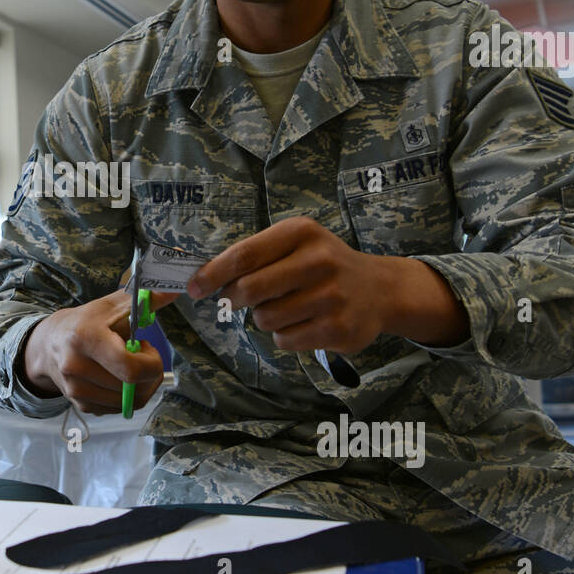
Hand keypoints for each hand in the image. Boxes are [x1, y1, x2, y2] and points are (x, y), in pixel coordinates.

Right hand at [21, 288, 179, 414]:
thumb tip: (171, 290)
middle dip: (150, 373)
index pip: (130, 368)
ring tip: (130, 364)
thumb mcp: (111, 306)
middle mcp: (76, 367)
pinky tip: (120, 376)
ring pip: (130, 402)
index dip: (151, 363)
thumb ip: (144, 300)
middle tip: (141, 355)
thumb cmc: (85, 322)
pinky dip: (128, 395)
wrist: (49, 344)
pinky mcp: (81, 404)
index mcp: (85, 338)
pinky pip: (119, 408)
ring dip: (141, 385)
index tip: (146, 347)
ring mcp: (76, 390)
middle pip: (133, 388)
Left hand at [185, 217, 468, 352]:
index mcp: (301, 233)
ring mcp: (330, 297)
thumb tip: (203, 279)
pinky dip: (284, 336)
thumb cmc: (323, 264)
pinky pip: (285, 340)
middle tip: (237, 300)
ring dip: (263, 318)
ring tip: (285, 307)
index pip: (243, 256)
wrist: (380, 290)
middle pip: (249, 290)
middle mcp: (318, 261)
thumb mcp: (295, 244)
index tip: (193, 288)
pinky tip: (303, 322)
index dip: (212, 274)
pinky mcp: (338, 329)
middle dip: (234, 299)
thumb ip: (254, 256)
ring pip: (265, 319)